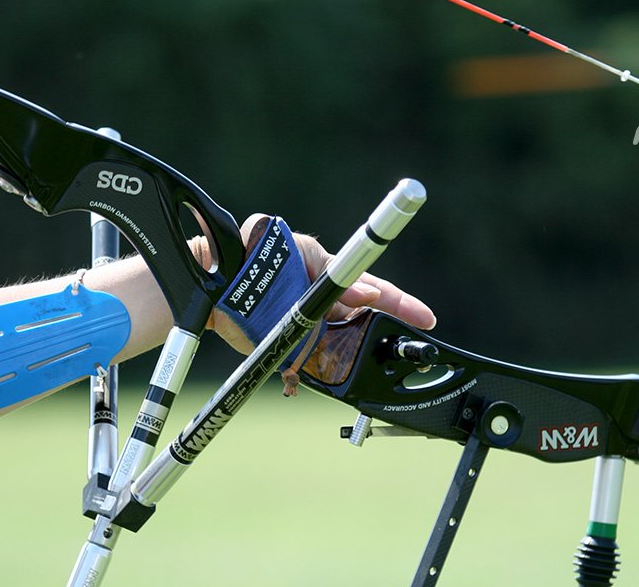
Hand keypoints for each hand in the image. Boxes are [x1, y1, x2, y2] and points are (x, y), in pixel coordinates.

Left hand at [206, 214, 435, 394]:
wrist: (212, 284)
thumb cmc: (256, 260)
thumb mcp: (302, 258)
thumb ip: (334, 277)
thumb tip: (370, 294)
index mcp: (328, 274)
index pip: (374, 289)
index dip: (402, 304)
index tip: (426, 318)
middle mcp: (321, 300)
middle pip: (361, 320)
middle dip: (380, 334)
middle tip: (402, 348)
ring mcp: (306, 323)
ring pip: (336, 345)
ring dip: (344, 358)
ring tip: (359, 366)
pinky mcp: (286, 344)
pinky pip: (305, 362)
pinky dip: (305, 373)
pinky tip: (301, 381)